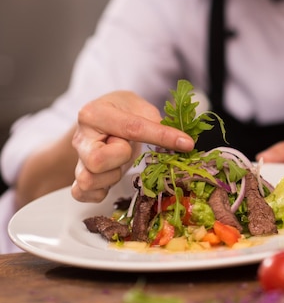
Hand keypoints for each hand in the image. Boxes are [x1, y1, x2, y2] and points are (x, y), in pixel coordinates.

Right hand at [70, 91, 193, 202]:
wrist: (102, 119)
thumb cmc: (123, 112)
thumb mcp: (141, 108)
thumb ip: (157, 123)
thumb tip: (184, 144)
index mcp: (95, 113)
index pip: (132, 128)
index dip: (162, 136)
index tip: (187, 143)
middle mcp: (81, 137)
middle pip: (98, 160)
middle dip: (121, 158)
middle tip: (127, 148)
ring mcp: (77, 159)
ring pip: (88, 180)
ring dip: (112, 176)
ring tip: (119, 163)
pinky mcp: (78, 177)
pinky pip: (82, 194)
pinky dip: (99, 192)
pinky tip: (111, 179)